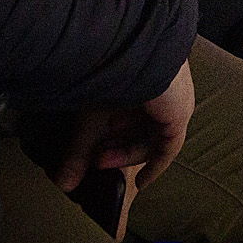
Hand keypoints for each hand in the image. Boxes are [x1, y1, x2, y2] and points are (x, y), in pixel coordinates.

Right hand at [54, 61, 195, 195]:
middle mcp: (159, 94)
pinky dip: (155, 166)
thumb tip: (62, 185)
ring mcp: (172, 104)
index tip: (90, 157)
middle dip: (115, 149)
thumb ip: (79, 154)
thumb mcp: (89, 120)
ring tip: (99, 160)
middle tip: (94, 161)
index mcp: (141, 84)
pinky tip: (141, 183)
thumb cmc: (108, 79)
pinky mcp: (179, 114)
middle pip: (138, 131)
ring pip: (150, 138)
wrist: (126, 57)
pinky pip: (168, 147)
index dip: (108, 141)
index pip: (126, 120)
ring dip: (125, 154)